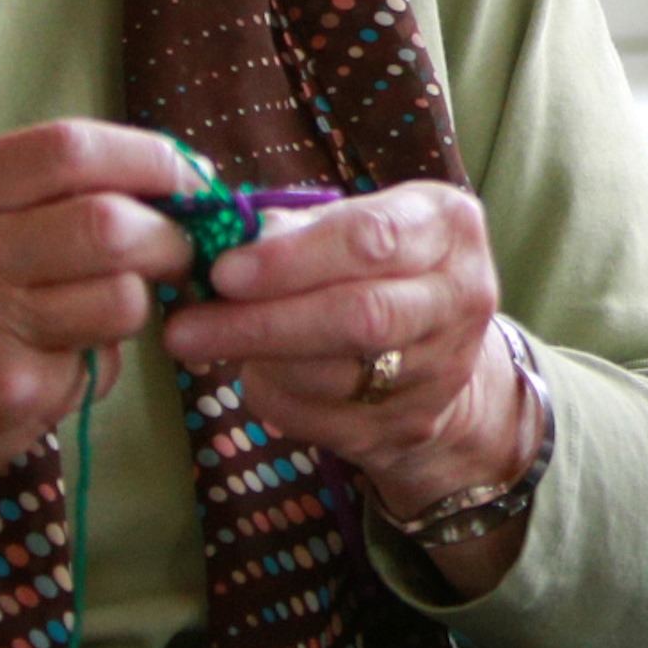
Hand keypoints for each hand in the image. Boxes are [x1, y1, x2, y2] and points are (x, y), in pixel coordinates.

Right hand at [0, 119, 204, 647]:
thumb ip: (8, 194)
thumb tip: (142, 178)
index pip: (68, 149)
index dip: (147, 158)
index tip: (182, 175)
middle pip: (111, 224)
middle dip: (168, 236)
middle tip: (176, 250)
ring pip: (121, 298)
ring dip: (135, 304)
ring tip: (106, 309)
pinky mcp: (11, 392)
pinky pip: (99, 364)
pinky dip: (96, 363)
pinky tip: (52, 366)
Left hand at [163, 181, 543, 562]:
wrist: (438, 348)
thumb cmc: (376, 267)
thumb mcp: (350, 223)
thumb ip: (296, 226)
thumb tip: (229, 238)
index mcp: (447, 225)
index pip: (370, 239)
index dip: (291, 260)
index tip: (222, 273)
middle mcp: (461, 295)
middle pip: (360, 317)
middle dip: (263, 324)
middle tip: (186, 329)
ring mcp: (444, 367)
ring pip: (339, 375)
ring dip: (260, 361)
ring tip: (208, 341)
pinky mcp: (414, 423)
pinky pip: (326, 421)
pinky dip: (275, 398)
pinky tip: (252, 374)